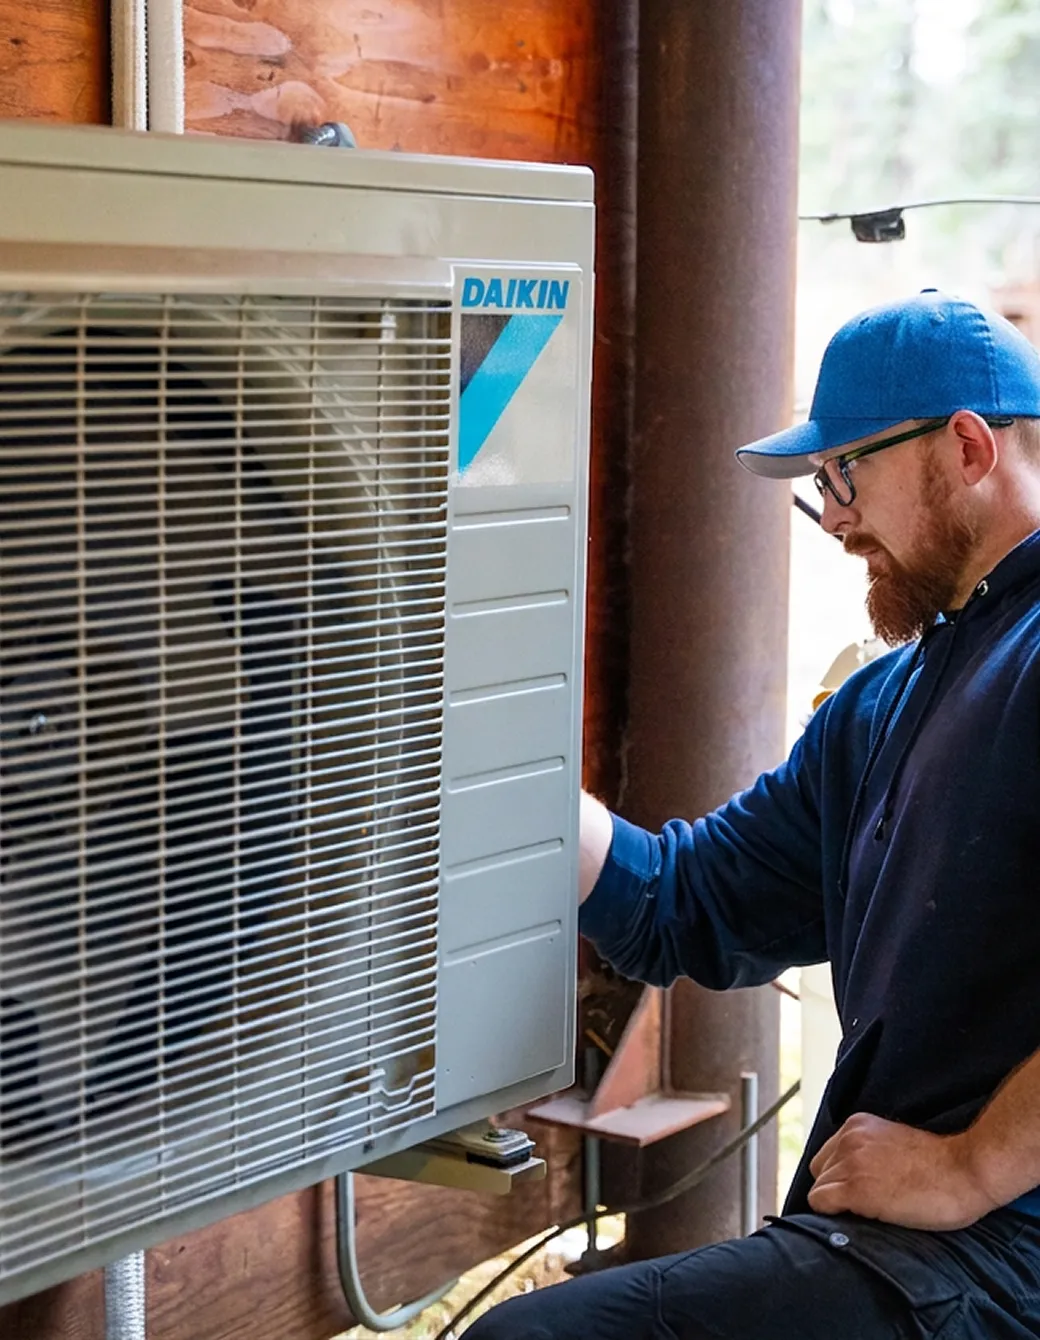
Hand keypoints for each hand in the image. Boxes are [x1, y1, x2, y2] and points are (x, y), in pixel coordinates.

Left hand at [807, 1112, 999, 1230]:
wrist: (965, 1171)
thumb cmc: (942, 1165)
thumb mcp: (895, 1145)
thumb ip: (870, 1151)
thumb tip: (858, 1176)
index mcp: (858, 1125)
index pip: (828, 1155)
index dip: (841, 1177)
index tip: (861, 1191)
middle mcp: (848, 1139)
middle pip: (820, 1172)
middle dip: (837, 1189)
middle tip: (867, 1205)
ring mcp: (850, 1163)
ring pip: (819, 1189)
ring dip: (840, 1204)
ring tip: (872, 1213)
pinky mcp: (855, 1189)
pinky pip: (820, 1203)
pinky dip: (833, 1215)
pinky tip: (861, 1219)